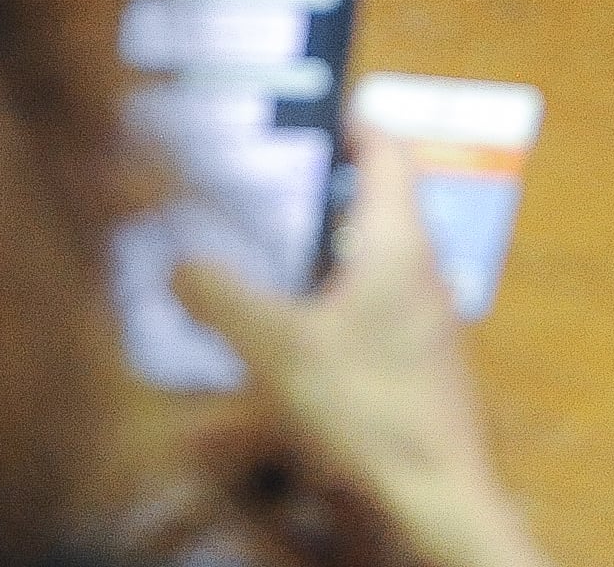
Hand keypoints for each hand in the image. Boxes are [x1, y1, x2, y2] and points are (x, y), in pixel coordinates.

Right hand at [169, 130, 549, 566]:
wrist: (435, 500)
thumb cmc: (369, 410)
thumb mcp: (278, 349)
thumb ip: (222, 299)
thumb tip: (177, 263)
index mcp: (397, 241)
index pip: (387, 149)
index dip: (350, 123)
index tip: (307, 114)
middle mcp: (423, 269)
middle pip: (377, 204)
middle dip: (320, 193)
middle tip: (264, 194)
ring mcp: (427, 320)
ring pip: (374, 261)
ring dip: (324, 253)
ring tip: (266, 261)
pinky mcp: (421, 364)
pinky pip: (376, 310)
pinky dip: (335, 304)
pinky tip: (295, 336)